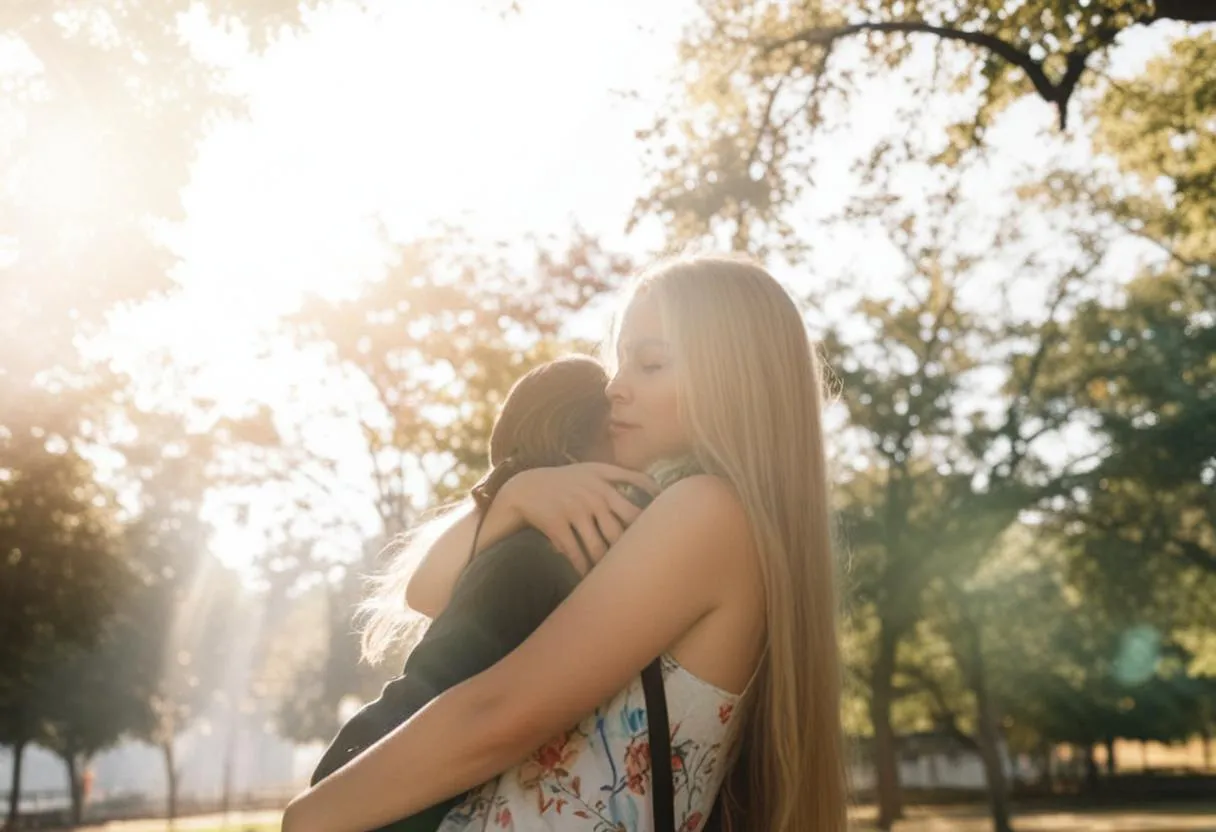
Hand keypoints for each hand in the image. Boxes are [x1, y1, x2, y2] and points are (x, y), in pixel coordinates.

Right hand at [498, 463, 658, 570]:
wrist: (525, 488)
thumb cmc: (563, 481)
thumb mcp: (590, 469)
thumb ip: (618, 474)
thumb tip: (655, 486)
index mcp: (603, 478)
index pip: (637, 492)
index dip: (651, 512)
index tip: (662, 529)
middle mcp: (593, 494)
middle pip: (623, 526)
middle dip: (632, 546)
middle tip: (642, 564)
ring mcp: (576, 509)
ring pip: (599, 546)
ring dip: (607, 566)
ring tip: (616, 579)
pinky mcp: (558, 524)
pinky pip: (576, 553)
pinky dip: (583, 569)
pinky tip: (588, 579)